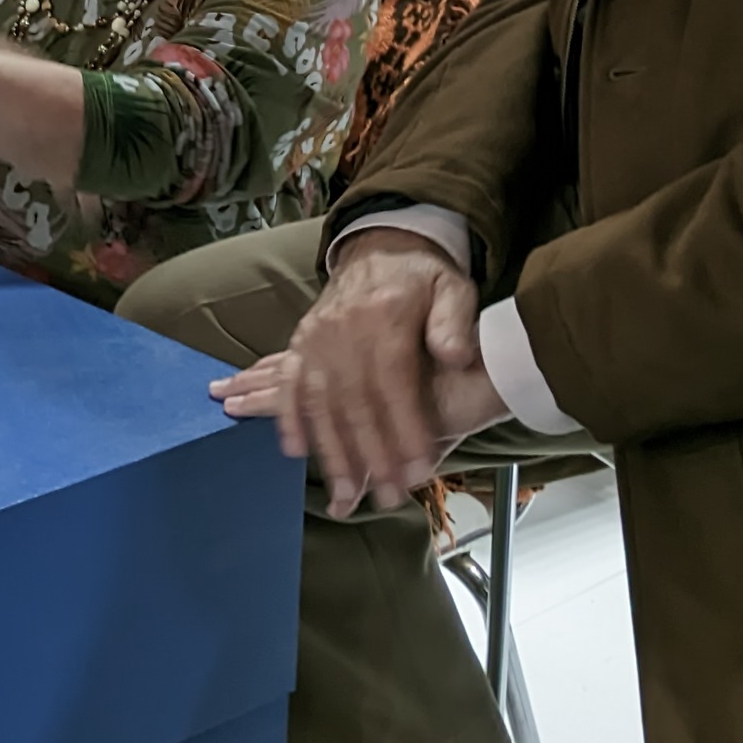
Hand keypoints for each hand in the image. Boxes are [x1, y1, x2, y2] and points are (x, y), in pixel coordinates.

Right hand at [207, 230, 483, 511]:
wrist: (382, 244)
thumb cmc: (423, 276)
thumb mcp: (453, 287)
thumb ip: (454, 323)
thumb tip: (454, 357)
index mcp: (385, 318)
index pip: (395, 385)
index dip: (405, 431)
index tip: (417, 471)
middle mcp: (345, 330)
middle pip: (354, 402)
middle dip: (369, 456)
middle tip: (384, 498)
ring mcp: (318, 336)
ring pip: (319, 401)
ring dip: (329, 450)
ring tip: (343, 493)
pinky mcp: (303, 341)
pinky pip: (289, 382)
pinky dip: (288, 416)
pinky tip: (292, 450)